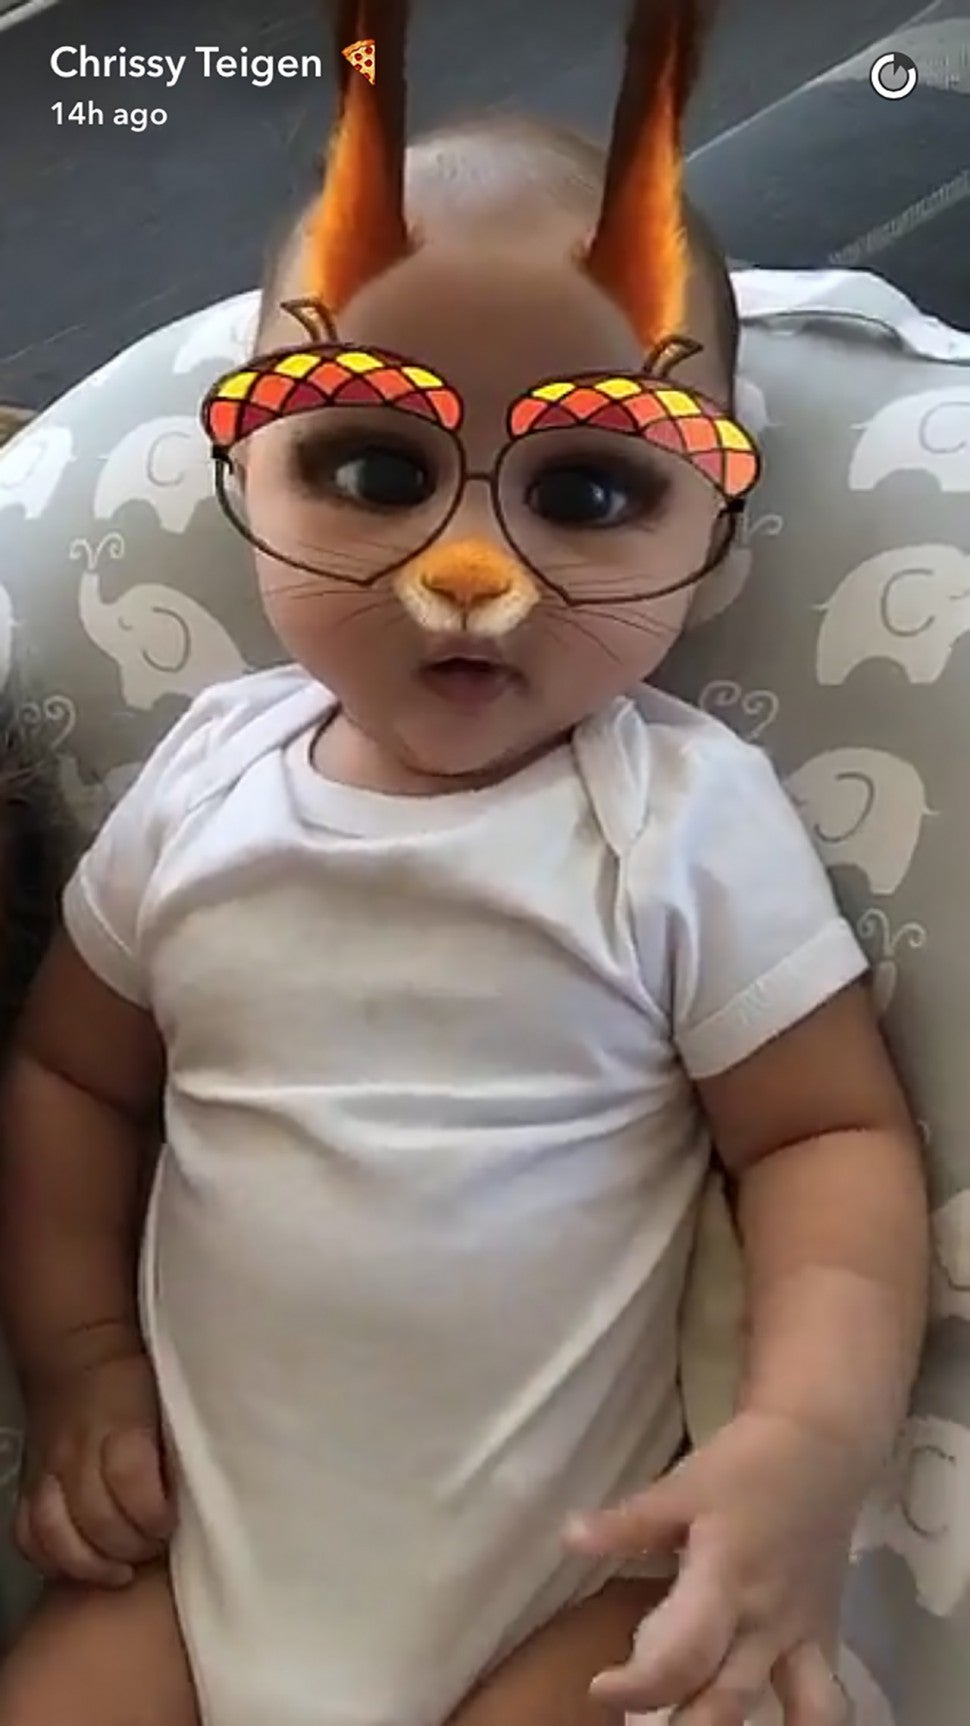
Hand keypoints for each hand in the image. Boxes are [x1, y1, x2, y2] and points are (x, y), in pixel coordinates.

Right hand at [16, 1345, 172, 1587]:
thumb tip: (204, 1488)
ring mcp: (49, 1472)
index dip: (153, 1512)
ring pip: (54, 1534)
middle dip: (130, 1546)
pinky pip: (28, 1535)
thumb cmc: (136, 1380)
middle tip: (155, 1549)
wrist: (80, 1353)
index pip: (129, 1478)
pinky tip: (80, 1567)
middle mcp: (78, 1452)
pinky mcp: (31, 1486)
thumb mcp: (167, 1398)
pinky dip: (51, 1560)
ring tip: (120, 1571)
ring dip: (90, 1565)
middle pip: (95, 1517)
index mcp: (120, 1425)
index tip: (172, 1523)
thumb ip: (178, 1443)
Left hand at [565, 1410, 859, 1723]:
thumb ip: (629, 1523)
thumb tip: (569, 1538)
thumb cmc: (744, 1466)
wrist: (819, 1448)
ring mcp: (802, 1635)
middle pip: (728, 1700)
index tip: (601, 1688)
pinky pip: (825, 1701)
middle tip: (634, 1724)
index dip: (639, 1687)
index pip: (684, 1654)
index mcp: (726, 1578)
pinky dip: (805, 1724)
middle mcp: (766, 1619)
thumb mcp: (682, 1487)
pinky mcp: (825, 1639)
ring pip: (796, 1713)